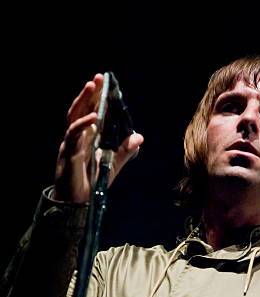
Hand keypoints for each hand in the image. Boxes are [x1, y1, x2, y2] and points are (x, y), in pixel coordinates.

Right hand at [54, 74, 142, 201]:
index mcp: (88, 138)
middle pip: (81, 109)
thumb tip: (139, 137)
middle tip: (98, 78)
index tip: (107, 84)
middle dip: (90, 93)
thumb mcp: (113, 165)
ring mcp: (71, 143)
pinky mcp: (68, 153)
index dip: (98, 99)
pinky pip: (74, 134)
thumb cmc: (92, 183)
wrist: (79, 204)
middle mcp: (78, 137)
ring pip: (74, 116)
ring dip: (83, 101)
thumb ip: (125, 151)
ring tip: (92, 86)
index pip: (92, 113)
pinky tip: (93, 117)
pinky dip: (83, 124)